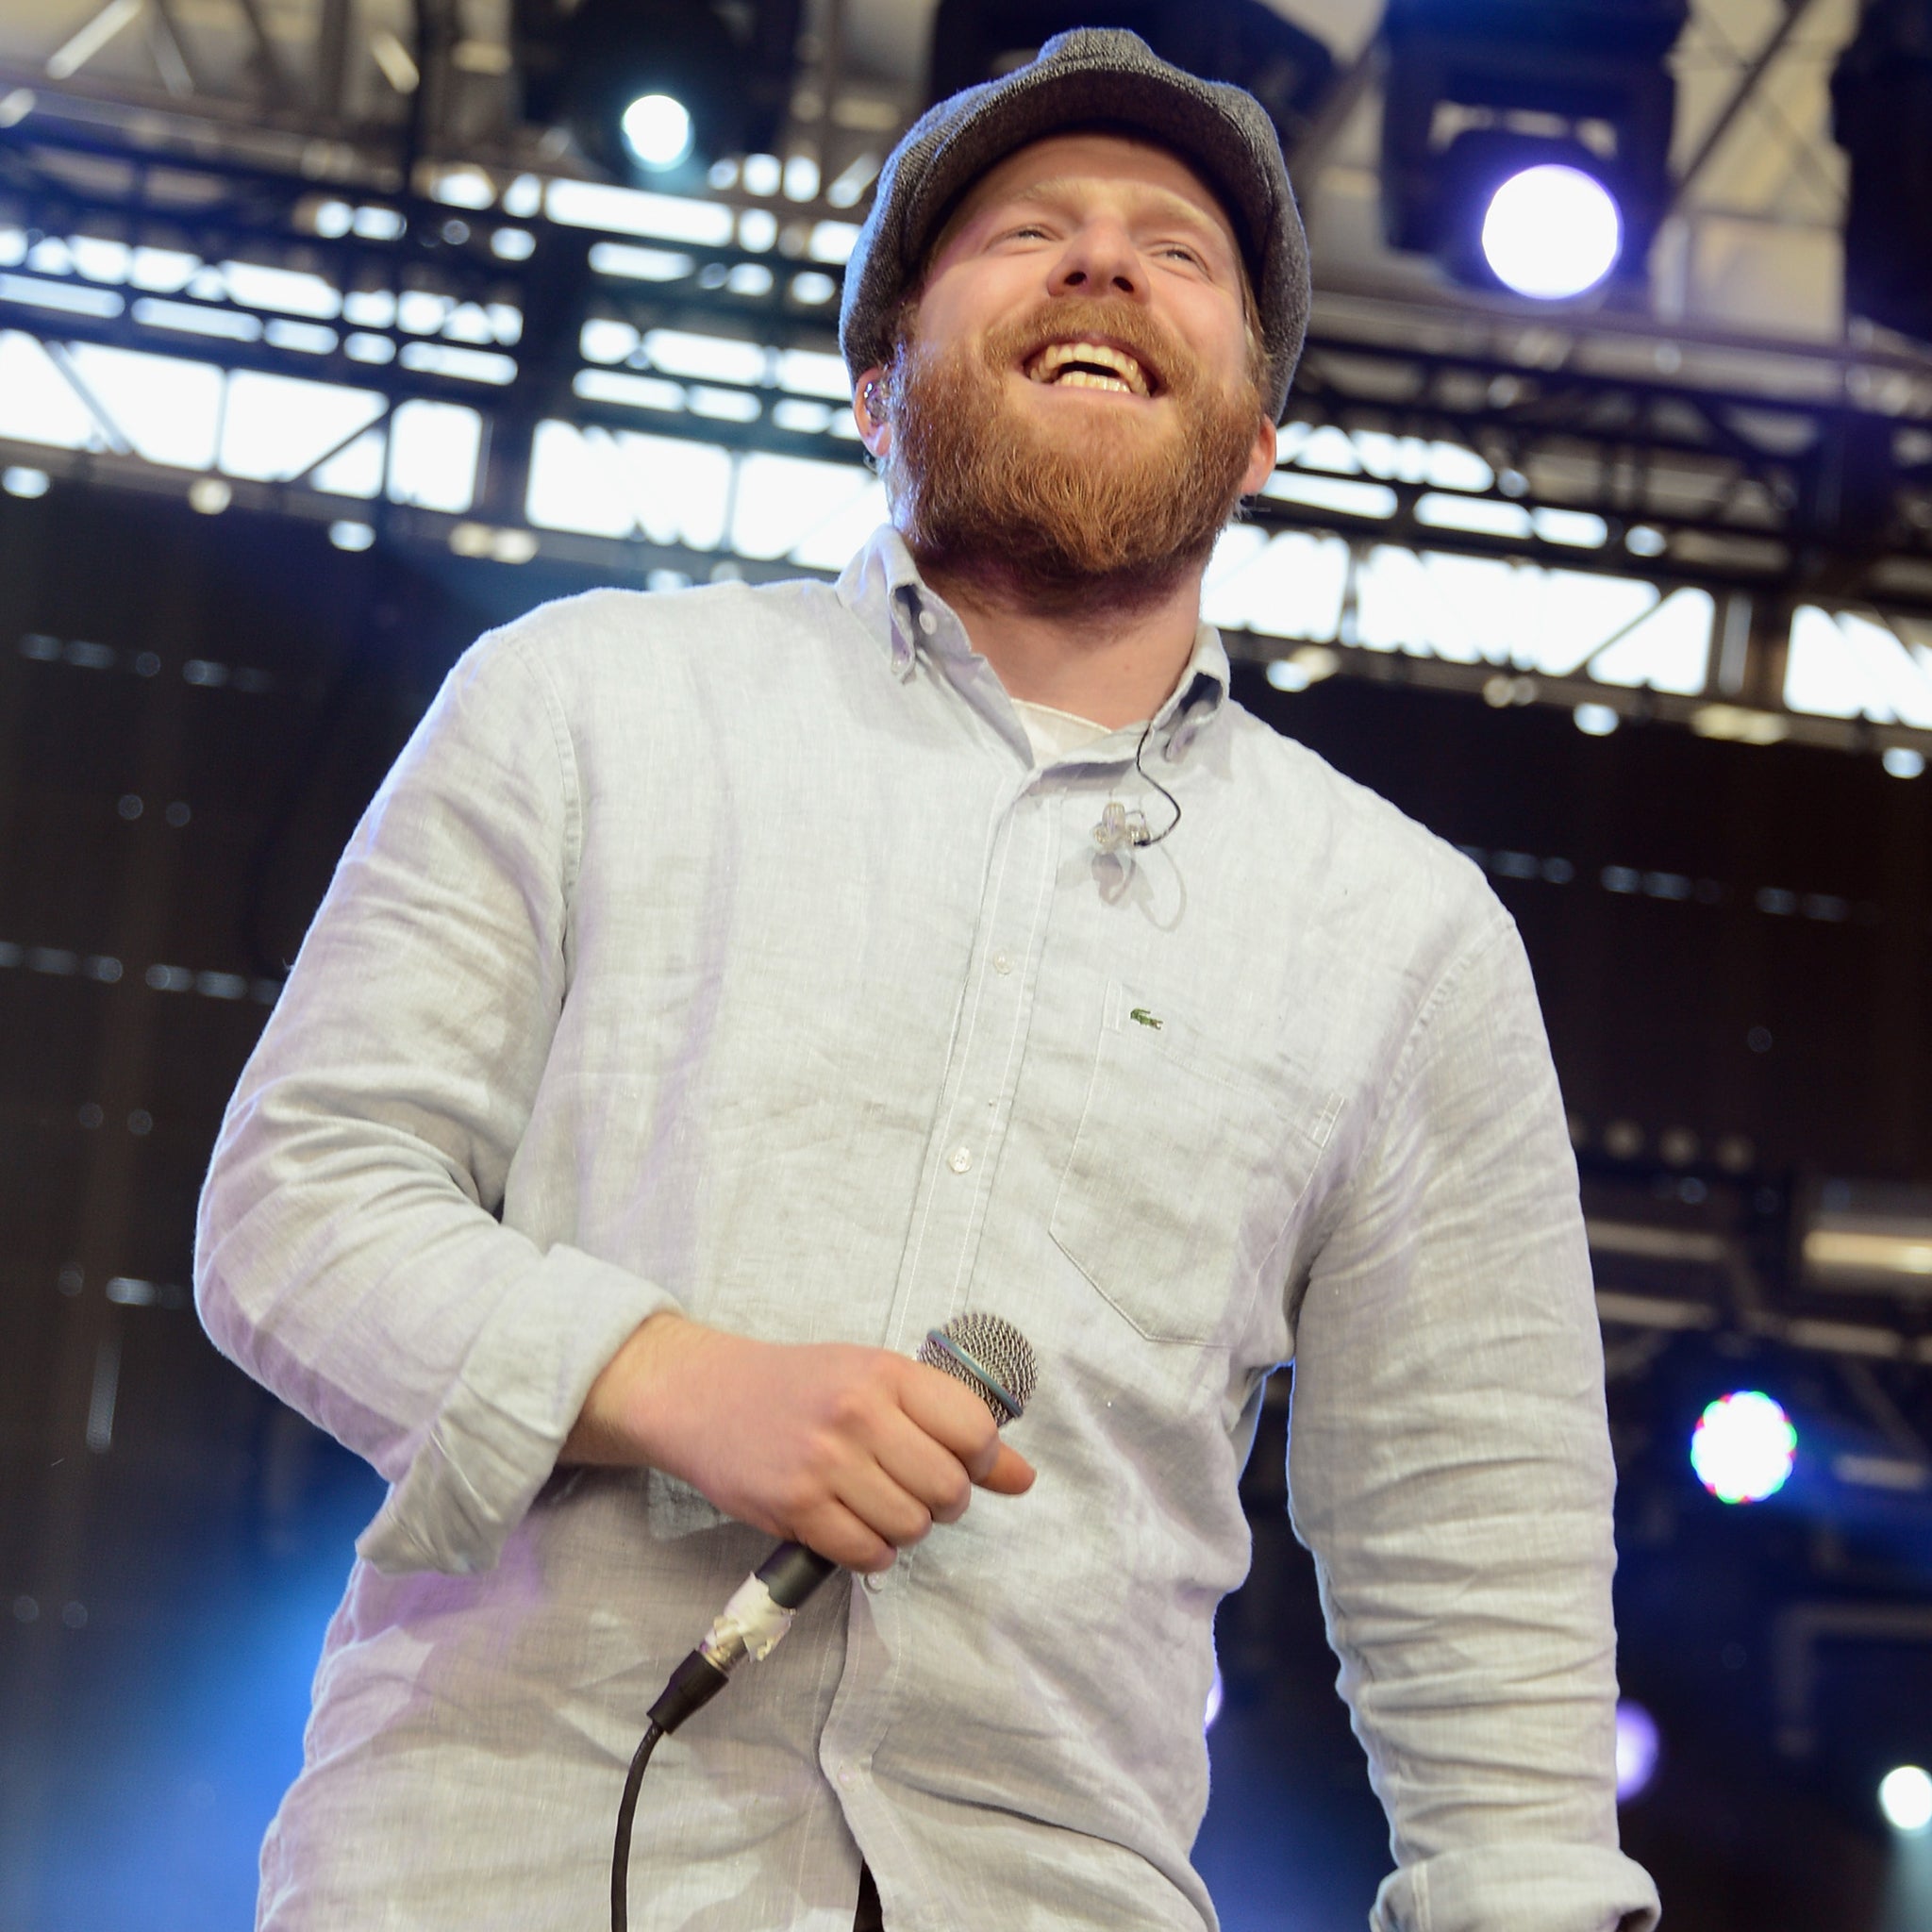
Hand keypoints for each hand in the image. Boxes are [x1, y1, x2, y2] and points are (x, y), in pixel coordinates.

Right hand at [562, 1314, 1035, 1569]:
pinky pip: (867, 1553)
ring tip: (879, 1505)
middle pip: (947, 1488)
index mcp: (886, 1373)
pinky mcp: (794, 1506)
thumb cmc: (800, 1386)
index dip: (981, 1460)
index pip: (974, 1431)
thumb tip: (1023, 1477)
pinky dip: (873, 1552)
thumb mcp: (876, 1381)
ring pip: (911, 1527)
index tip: (960, 1463)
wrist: (705, 1395)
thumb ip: (950, 1423)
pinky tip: (855, 1527)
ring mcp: (824, 1462)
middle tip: (917, 1490)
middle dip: (944, 1502)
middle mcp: (858, 1414)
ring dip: (906, 1529)